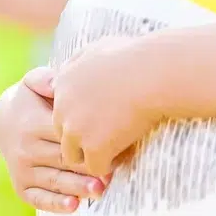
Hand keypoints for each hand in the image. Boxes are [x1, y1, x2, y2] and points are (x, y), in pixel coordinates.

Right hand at [0, 66, 104, 213]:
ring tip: (99, 190)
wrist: (4, 122)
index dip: (86, 140)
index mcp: (31, 124)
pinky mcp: (20, 186)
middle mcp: (25, 149)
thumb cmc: (31, 101)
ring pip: (53, 180)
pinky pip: (37, 198)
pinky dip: (55, 204)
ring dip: (76, 187)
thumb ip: (45, 79)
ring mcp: (21, 170)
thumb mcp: (33, 83)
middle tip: (112, 173)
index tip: (111, 144)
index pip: (61, 134)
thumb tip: (56, 80)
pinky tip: (74, 206)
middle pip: (60, 160)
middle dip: (86, 168)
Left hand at [49, 38, 159, 179]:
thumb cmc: (135, 56)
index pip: (61, 111)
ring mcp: (76, 129)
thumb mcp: (100, 47)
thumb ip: (80, 60)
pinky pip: (95, 168)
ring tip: (118, 148)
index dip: (82, 117)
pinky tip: (126, 152)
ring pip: (74, 155)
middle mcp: (62, 107)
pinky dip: (110, 164)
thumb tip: (72, 68)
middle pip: (64, 134)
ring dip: (93, 155)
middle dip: (85, 139)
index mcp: (63, 83)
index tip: (104, 115)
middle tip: (112, 136)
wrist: (154, 72)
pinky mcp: (94, 147)